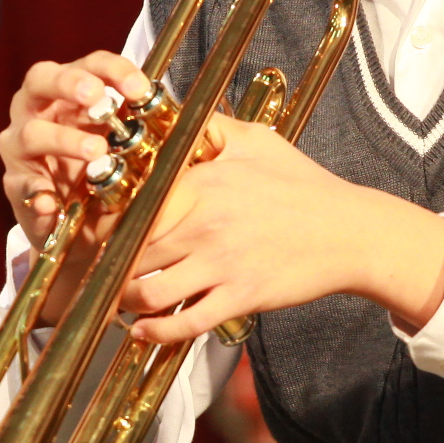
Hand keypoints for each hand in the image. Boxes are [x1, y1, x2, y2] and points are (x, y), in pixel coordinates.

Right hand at [0, 50, 151, 248]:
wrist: (72, 218)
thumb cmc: (97, 164)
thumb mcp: (120, 138)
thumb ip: (141, 125)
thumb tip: (183, 120)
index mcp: (66, 92)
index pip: (88, 65)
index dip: (113, 70)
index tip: (139, 88)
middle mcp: (36, 110)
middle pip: (41, 78)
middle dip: (69, 83)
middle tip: (97, 98)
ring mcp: (21, 147)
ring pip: (32, 132)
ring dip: (64, 139)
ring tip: (95, 151)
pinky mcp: (17, 185)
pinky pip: (23, 187)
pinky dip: (37, 193)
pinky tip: (52, 203)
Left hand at [117, 118, 443, 344]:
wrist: (350, 231)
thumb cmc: (303, 183)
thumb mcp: (257, 141)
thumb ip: (211, 126)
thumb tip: (176, 111)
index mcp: (200, 184)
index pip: (131, 206)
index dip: (103, 223)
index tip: (93, 233)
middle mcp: (204, 224)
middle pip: (131, 252)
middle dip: (107, 266)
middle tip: (98, 272)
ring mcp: (222, 264)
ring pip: (149, 292)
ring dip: (127, 302)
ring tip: (121, 301)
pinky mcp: (240, 297)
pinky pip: (185, 322)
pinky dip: (157, 331)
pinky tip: (144, 330)